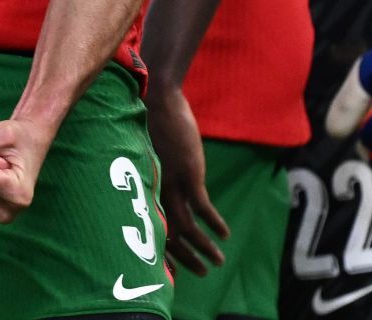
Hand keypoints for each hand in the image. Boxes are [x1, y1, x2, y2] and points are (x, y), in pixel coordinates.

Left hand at [146, 82, 227, 274]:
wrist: (158, 99)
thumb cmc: (153, 122)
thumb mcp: (152, 153)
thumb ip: (158, 171)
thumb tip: (165, 180)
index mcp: (147, 186)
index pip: (154, 228)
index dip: (164, 250)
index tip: (174, 267)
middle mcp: (157, 190)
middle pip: (170, 235)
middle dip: (187, 258)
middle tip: (201, 272)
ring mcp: (173, 183)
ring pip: (187, 228)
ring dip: (204, 248)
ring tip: (217, 261)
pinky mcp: (189, 174)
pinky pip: (203, 208)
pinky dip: (214, 224)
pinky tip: (224, 234)